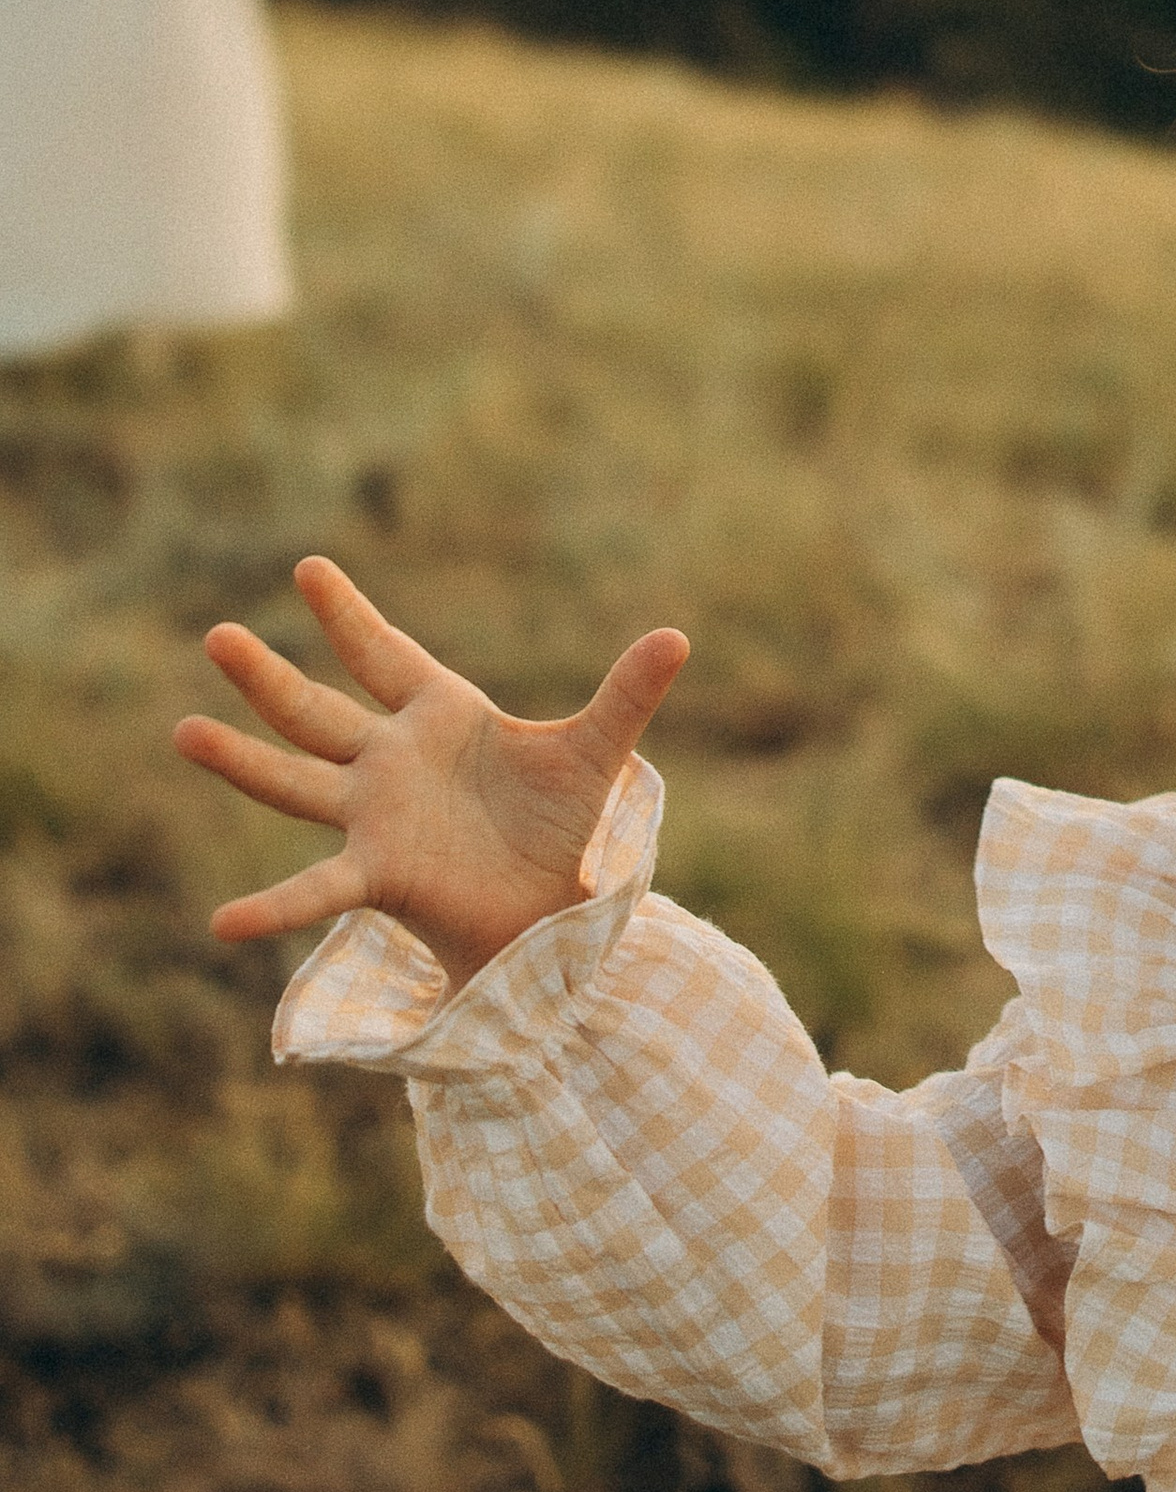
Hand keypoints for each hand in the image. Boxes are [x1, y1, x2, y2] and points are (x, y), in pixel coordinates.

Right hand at [175, 559, 689, 990]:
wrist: (550, 912)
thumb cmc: (560, 830)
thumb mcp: (596, 754)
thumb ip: (626, 694)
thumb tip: (679, 635)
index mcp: (439, 718)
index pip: (384, 654)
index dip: (348, 614)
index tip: (308, 567)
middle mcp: (391, 763)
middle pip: (316, 710)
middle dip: (268, 675)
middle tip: (215, 635)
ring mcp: (374, 819)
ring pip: (293, 781)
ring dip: (238, 760)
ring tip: (180, 730)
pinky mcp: (379, 875)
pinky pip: (316, 890)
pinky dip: (271, 907)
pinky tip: (222, 924)